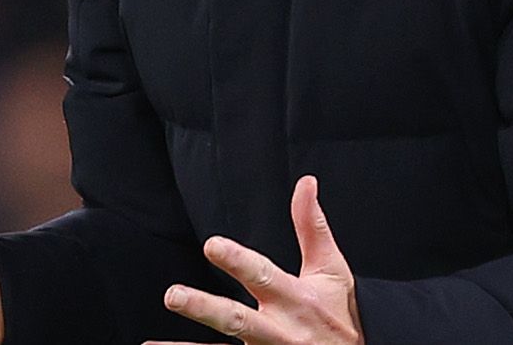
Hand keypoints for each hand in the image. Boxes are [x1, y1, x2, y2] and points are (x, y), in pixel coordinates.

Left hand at [149, 175, 361, 344]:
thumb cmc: (339, 314)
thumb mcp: (332, 269)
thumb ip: (312, 226)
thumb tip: (306, 183)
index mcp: (296, 299)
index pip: (262, 275)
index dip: (237, 260)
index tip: (211, 245)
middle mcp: (279, 331)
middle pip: (237, 320)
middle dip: (204, 308)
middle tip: (173, 295)